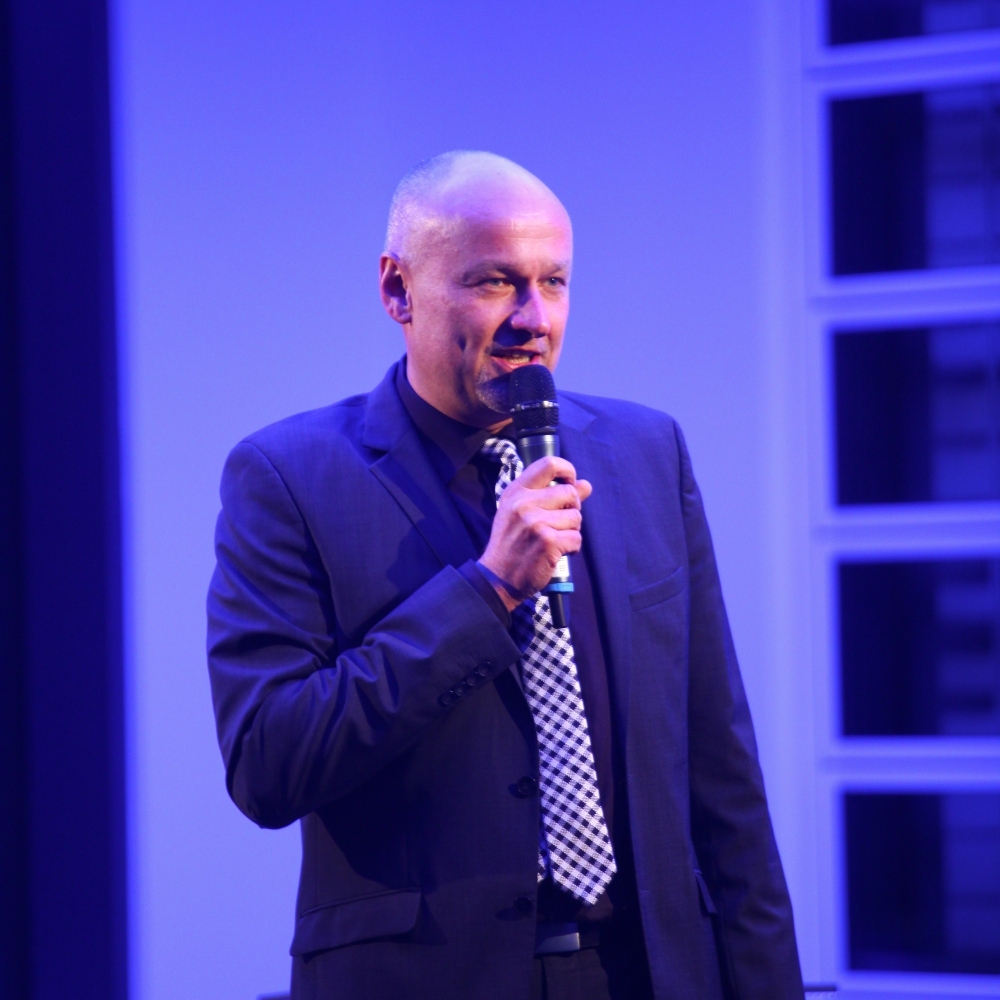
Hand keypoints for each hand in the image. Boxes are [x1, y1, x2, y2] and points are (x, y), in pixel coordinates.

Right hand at [478, 455, 591, 611]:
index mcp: (516, 492)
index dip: (568, 471)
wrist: (497, 579)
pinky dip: (572, 548)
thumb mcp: (522, 514)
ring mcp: (535, 522)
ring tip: (554, 541)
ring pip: (576, 518)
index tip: (570, 483)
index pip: (549, 464)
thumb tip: (586, 484)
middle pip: (570, 493)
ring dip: (571, 531)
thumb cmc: (512, 544)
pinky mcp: (547, 542)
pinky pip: (576, 538)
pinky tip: (556, 553)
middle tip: (560, 524)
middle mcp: (524, 503)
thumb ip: (553, 496)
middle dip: (573, 510)